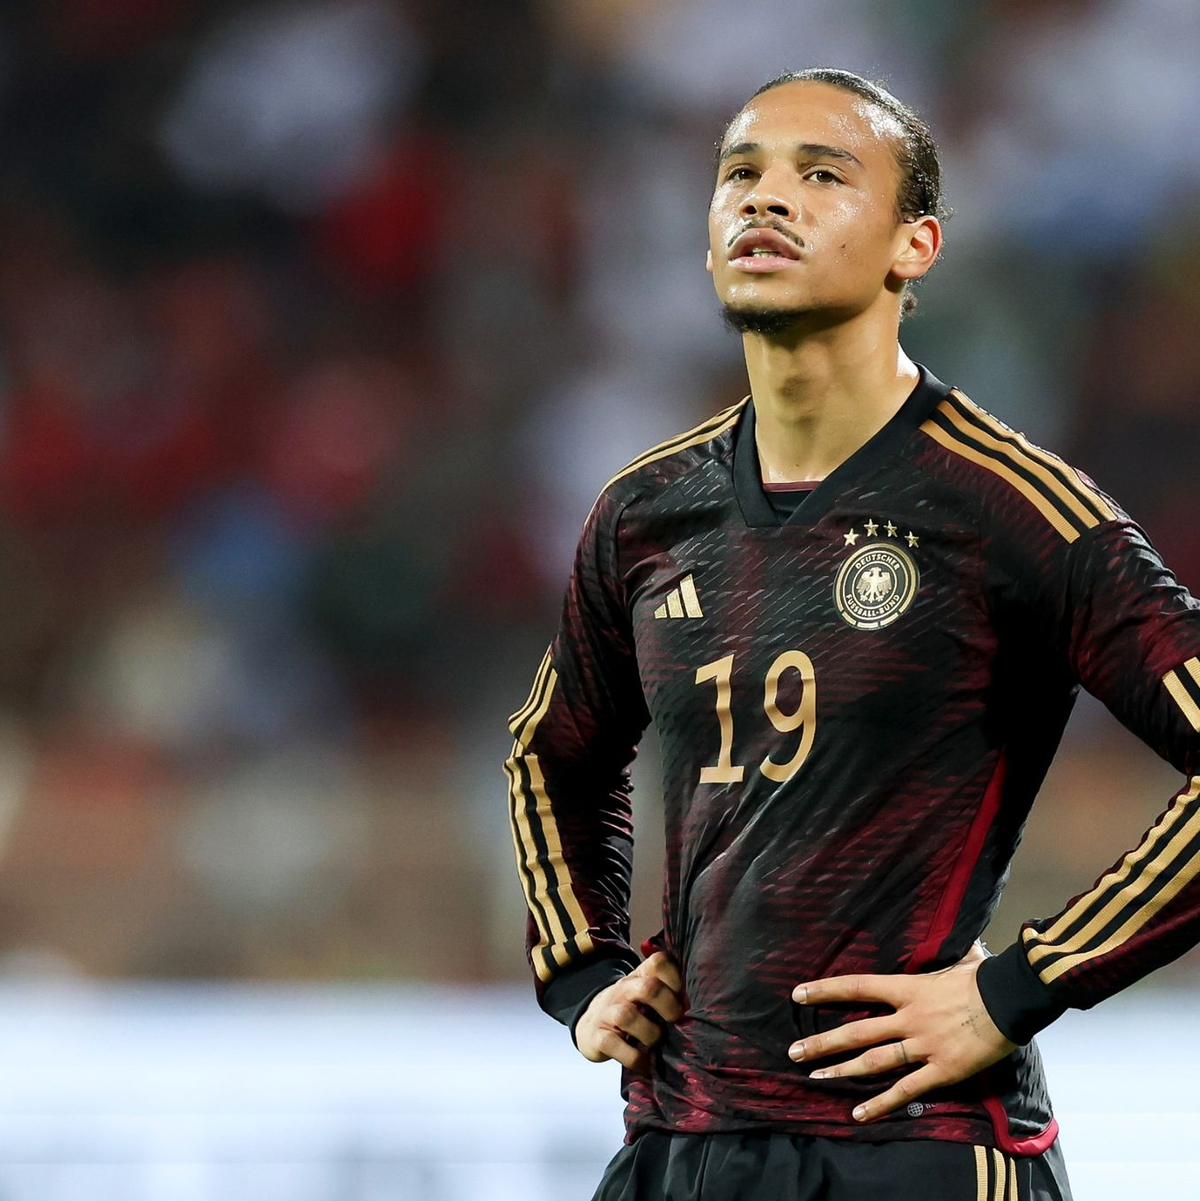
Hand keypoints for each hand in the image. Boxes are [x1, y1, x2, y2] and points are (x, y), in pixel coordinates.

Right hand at [575, 951, 684, 1073]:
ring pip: (627, 1016)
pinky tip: (647, 1065)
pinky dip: (635, 1059)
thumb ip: (671, 992)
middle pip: (648, 987)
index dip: (677, 979)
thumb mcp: (650, 995)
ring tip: (658, 1044)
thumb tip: (708, 1004)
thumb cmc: (635, 1010)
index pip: (660, 962)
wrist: (593, 1024)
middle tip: (676, 1021)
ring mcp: (608, 1012)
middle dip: (668, 1007)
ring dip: (650, 1034)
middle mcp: (624, 989)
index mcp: (641, 976)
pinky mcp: (597, 1036)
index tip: (685, 999)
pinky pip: (614, 1045)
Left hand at [787, 942, 1015, 1121]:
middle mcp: (908, 1017)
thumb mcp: (959, 958)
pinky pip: (905, 1089)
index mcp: (908, 988)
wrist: (1012, 1001)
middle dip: (822, 1042)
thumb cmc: (986, 977)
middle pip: (857, 1030)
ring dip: (842, 1070)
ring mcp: (923, 1045)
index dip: (825, 990)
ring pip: (874, 1061)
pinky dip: (881, 1103)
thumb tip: (959, 936)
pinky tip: (858, 1113)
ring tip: (815, 1077)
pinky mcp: (941, 1071)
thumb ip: (949, 952)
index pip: (857, 987)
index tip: (798, 994)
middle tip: (794, 1050)